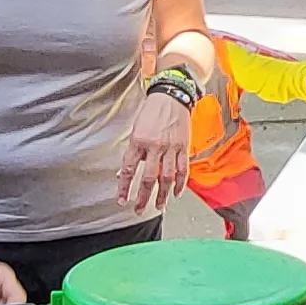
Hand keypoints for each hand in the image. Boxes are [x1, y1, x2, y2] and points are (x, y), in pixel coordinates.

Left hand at [116, 90, 192, 211]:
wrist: (172, 96)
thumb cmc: (152, 111)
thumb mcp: (136, 129)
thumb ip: (132, 152)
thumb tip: (122, 172)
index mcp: (138, 141)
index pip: (128, 169)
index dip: (124, 187)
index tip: (122, 200)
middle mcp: (154, 146)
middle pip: (148, 178)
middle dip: (143, 197)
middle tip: (139, 209)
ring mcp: (170, 148)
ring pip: (166, 177)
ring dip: (162, 195)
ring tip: (158, 206)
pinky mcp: (183, 147)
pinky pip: (182, 170)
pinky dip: (180, 184)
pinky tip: (176, 193)